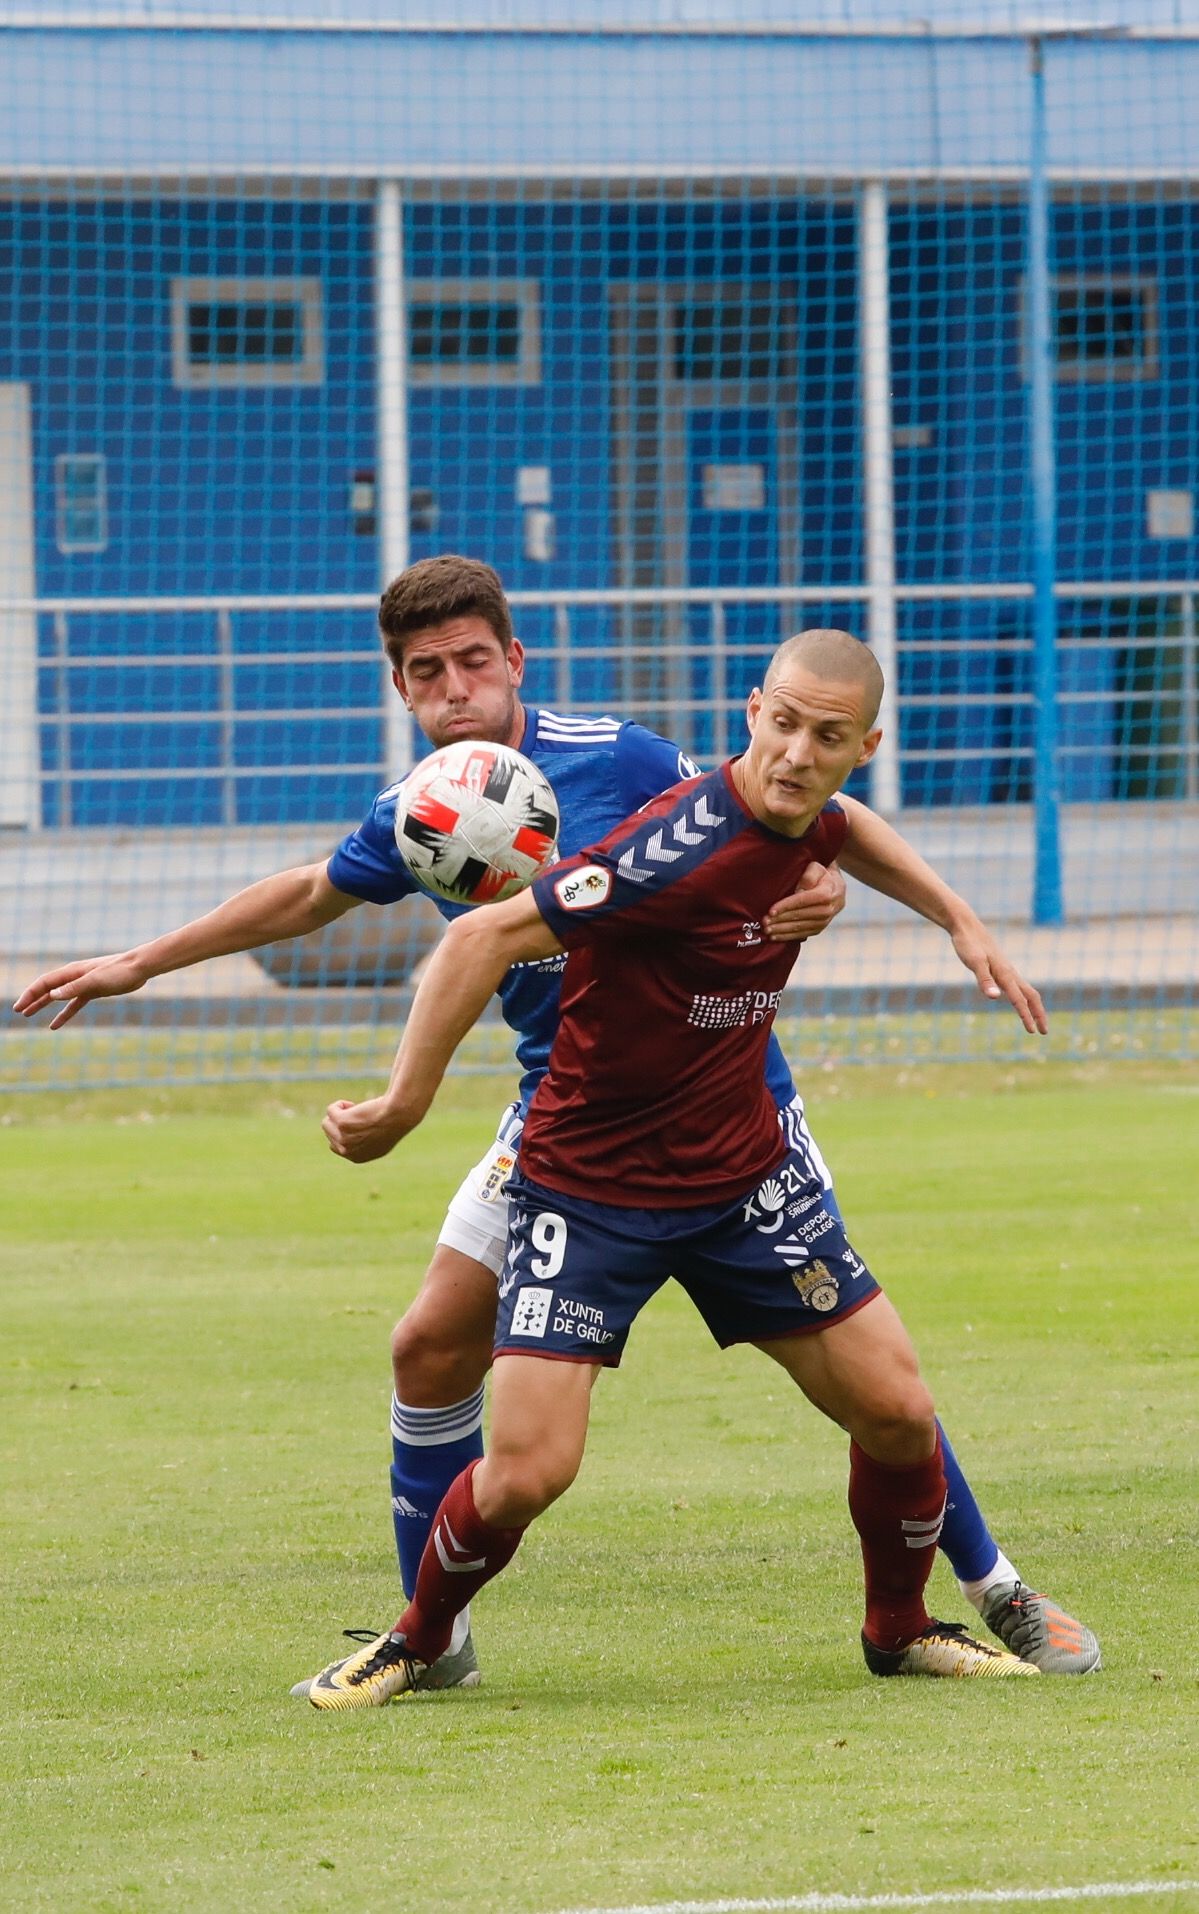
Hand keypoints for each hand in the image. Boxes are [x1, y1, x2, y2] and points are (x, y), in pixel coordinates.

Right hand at [12, 952, 147, 1029]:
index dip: (30, 995)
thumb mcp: (95, 981)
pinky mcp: (93, 991)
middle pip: (48, 989)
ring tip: (29, 1015)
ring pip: (58, 997)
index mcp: (72, 972)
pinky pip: (74, 1004)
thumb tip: (52, 994)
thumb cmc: (118, 971)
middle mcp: (74, 977)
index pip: (44, 983)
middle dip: (32, 999)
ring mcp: (83, 984)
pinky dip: (64, 1014)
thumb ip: (73, 988)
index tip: (19, 1007)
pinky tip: (55, 1025)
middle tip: (18, 1011)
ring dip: (43, 1005)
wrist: (139, 968)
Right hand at [322, 1096, 412, 1162]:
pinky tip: (353, 1104)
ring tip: (356, 1110)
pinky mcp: (341, 1123)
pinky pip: (330, 1110)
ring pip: (327, 1122)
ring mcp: (343, 1138)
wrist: (399, 1114)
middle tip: (359, 1116)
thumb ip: (363, 1144)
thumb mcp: (380, 1140)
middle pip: (330, 1134)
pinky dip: (340, 1104)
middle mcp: (347, 1151)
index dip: (344, 1132)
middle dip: (340, 1122)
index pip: (336, 1147)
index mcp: (356, 1158)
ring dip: (339, 1113)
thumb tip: (346, 1140)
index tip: (357, 1124)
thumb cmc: (393, 1123)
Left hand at [763, 862, 846, 942]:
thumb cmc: (819, 872)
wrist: (833, 884)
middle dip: (782, 920)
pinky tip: (775, 936)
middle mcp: (831, 908)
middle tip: (765, 922)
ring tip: (767, 930)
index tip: (771, 910)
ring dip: (783, 930)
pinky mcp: (821, 927)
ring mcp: (827, 920)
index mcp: (830, 891)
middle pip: (804, 916)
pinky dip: (789, 936)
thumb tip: (798, 892)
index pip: (806, 900)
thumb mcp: (815, 867)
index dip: (788, 906)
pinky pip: (804, 934)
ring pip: (804, 927)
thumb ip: (808, 876)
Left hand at [950, 923, 1047, 1034]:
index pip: (1019, 1000)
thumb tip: (995, 997)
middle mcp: (1010, 973)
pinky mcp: (1001, 969)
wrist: (966, 926)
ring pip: (1026, 991)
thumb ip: (984, 980)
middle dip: (1039, 1014)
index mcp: (1005, 974)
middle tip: (1044, 1032)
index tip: (1032, 1032)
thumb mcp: (974, 963)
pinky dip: (1023, 998)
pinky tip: (1018, 1002)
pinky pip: (1017, 986)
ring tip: (1035, 1021)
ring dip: (1033, 1007)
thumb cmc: (968, 944)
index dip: (1026, 1016)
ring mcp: (1007, 971)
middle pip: (1031, 996)